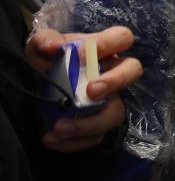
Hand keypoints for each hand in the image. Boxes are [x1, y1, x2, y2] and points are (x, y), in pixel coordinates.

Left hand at [27, 26, 141, 152]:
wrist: (34, 89)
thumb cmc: (45, 61)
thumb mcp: (39, 47)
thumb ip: (45, 41)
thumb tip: (54, 47)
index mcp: (102, 50)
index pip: (122, 37)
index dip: (107, 45)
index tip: (78, 57)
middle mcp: (112, 74)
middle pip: (133, 70)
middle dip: (115, 81)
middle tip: (91, 92)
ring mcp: (107, 101)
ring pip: (116, 113)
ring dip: (90, 123)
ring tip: (60, 127)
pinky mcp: (96, 126)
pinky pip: (95, 137)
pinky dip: (73, 142)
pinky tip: (51, 139)